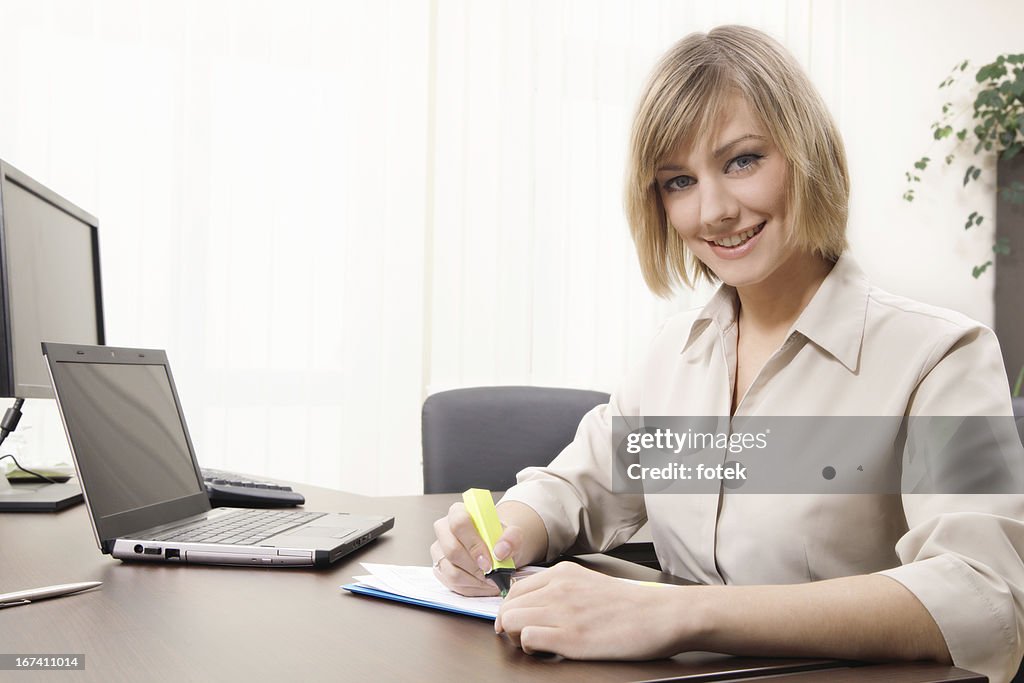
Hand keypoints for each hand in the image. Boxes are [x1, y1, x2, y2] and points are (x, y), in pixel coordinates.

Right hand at [430, 502, 523, 595]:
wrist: (496, 549)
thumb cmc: (499, 539)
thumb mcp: (513, 535)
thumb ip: (512, 538)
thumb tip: (500, 551)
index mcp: (458, 512)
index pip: (459, 523)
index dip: (474, 544)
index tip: (489, 560)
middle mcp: (444, 529)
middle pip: (452, 550)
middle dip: (475, 567)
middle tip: (492, 574)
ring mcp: (439, 550)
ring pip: (451, 571)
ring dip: (475, 580)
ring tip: (492, 581)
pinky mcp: (439, 568)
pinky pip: (452, 583)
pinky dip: (471, 588)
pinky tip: (484, 584)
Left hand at [494, 562, 689, 659]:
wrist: (661, 616)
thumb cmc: (632, 606)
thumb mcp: (591, 583)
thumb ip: (564, 588)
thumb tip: (538, 603)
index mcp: (564, 573)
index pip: (517, 588)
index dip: (512, 609)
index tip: (517, 622)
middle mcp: (559, 587)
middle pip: (510, 606)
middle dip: (510, 625)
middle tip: (523, 638)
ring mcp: (563, 610)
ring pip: (511, 620)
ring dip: (516, 637)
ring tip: (535, 645)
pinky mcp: (570, 636)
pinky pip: (528, 639)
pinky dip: (530, 648)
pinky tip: (546, 650)